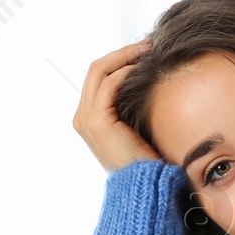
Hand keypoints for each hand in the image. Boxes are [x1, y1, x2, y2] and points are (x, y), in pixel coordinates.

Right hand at [73, 39, 161, 173]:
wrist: (145, 190)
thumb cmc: (149, 164)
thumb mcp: (140, 130)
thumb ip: (135, 107)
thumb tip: (153, 81)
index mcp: (90, 119)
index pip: (100, 77)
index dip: (121, 60)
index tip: (147, 52)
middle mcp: (82, 118)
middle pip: (97, 68)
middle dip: (124, 53)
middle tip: (150, 44)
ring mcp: (86, 120)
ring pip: (101, 70)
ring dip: (127, 56)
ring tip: (150, 50)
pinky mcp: (97, 122)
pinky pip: (110, 84)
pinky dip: (127, 70)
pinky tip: (146, 67)